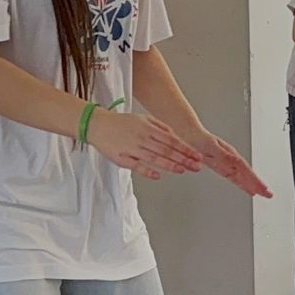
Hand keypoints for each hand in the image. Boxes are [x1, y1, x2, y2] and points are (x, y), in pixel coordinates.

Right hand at [85, 109, 202, 179]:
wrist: (97, 125)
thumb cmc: (121, 123)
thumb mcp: (143, 118)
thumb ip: (160, 127)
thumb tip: (174, 136)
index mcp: (148, 128)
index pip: (172, 140)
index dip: (186, 149)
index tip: (196, 156)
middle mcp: (142, 138)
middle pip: (166, 150)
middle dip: (183, 158)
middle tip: (196, 166)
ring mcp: (132, 149)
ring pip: (154, 158)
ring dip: (170, 165)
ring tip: (182, 170)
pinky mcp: (122, 158)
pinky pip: (137, 166)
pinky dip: (148, 171)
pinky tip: (158, 176)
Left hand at [182, 125, 272, 197]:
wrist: (190, 134)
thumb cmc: (199, 139)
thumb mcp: (212, 146)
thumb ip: (224, 155)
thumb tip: (236, 162)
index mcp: (230, 155)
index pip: (245, 170)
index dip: (254, 181)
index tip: (263, 189)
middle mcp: (230, 159)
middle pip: (247, 174)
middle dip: (258, 185)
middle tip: (268, 194)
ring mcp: (226, 163)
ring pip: (242, 176)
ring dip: (252, 184)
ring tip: (262, 193)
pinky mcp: (221, 166)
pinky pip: (234, 176)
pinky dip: (242, 183)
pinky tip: (246, 188)